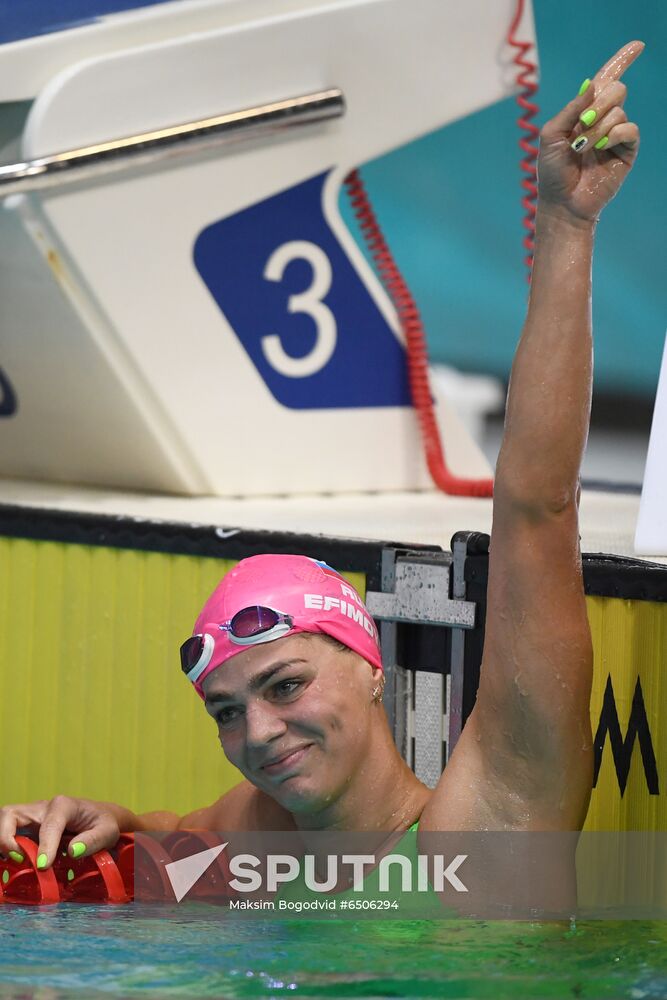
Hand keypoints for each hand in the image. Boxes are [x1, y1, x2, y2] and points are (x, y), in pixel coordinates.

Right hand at [0, 796, 119, 868]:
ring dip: (4, 841)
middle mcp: (43, 808)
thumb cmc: (104, 824)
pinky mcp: (29, 829)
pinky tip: (17, 861)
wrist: (101, 818)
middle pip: (11, 814)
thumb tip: (72, 851)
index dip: (44, 846)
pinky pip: (10, 832)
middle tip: (19, 859)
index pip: (48, 825)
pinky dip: (8, 846)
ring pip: (6, 820)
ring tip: (17, 861)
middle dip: (6, 837)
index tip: (43, 866)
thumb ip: (93, 841)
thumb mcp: (108, 831)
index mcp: (64, 805)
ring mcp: (33, 817)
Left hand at [537, 41, 643, 222]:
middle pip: (615, 90)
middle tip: (582, 125)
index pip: (606, 80)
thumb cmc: (553, 171)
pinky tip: (600, 149)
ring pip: (619, 111)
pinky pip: (629, 129)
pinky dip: (613, 136)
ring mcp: (616, 135)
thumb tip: (592, 84)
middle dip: (598, 104)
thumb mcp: (551, 135)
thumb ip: (571, 108)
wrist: (562, 202)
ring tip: (582, 149)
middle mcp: (603, 119)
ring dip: (597, 129)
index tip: (638, 45)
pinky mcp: (626, 151)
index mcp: (584, 111)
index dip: (622, 61)